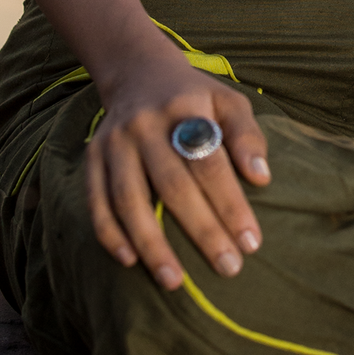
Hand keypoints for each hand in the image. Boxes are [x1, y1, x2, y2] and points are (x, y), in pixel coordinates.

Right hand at [85, 47, 271, 288]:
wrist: (138, 72)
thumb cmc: (195, 97)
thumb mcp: (229, 101)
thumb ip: (247, 135)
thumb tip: (261, 178)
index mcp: (185, 106)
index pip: (210, 162)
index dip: (231, 203)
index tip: (252, 242)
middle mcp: (145, 123)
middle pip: (173, 185)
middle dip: (202, 231)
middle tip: (228, 268)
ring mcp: (114, 141)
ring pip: (129, 199)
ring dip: (151, 244)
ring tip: (175, 282)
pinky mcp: (92, 157)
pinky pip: (96, 201)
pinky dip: (110, 233)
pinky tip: (130, 261)